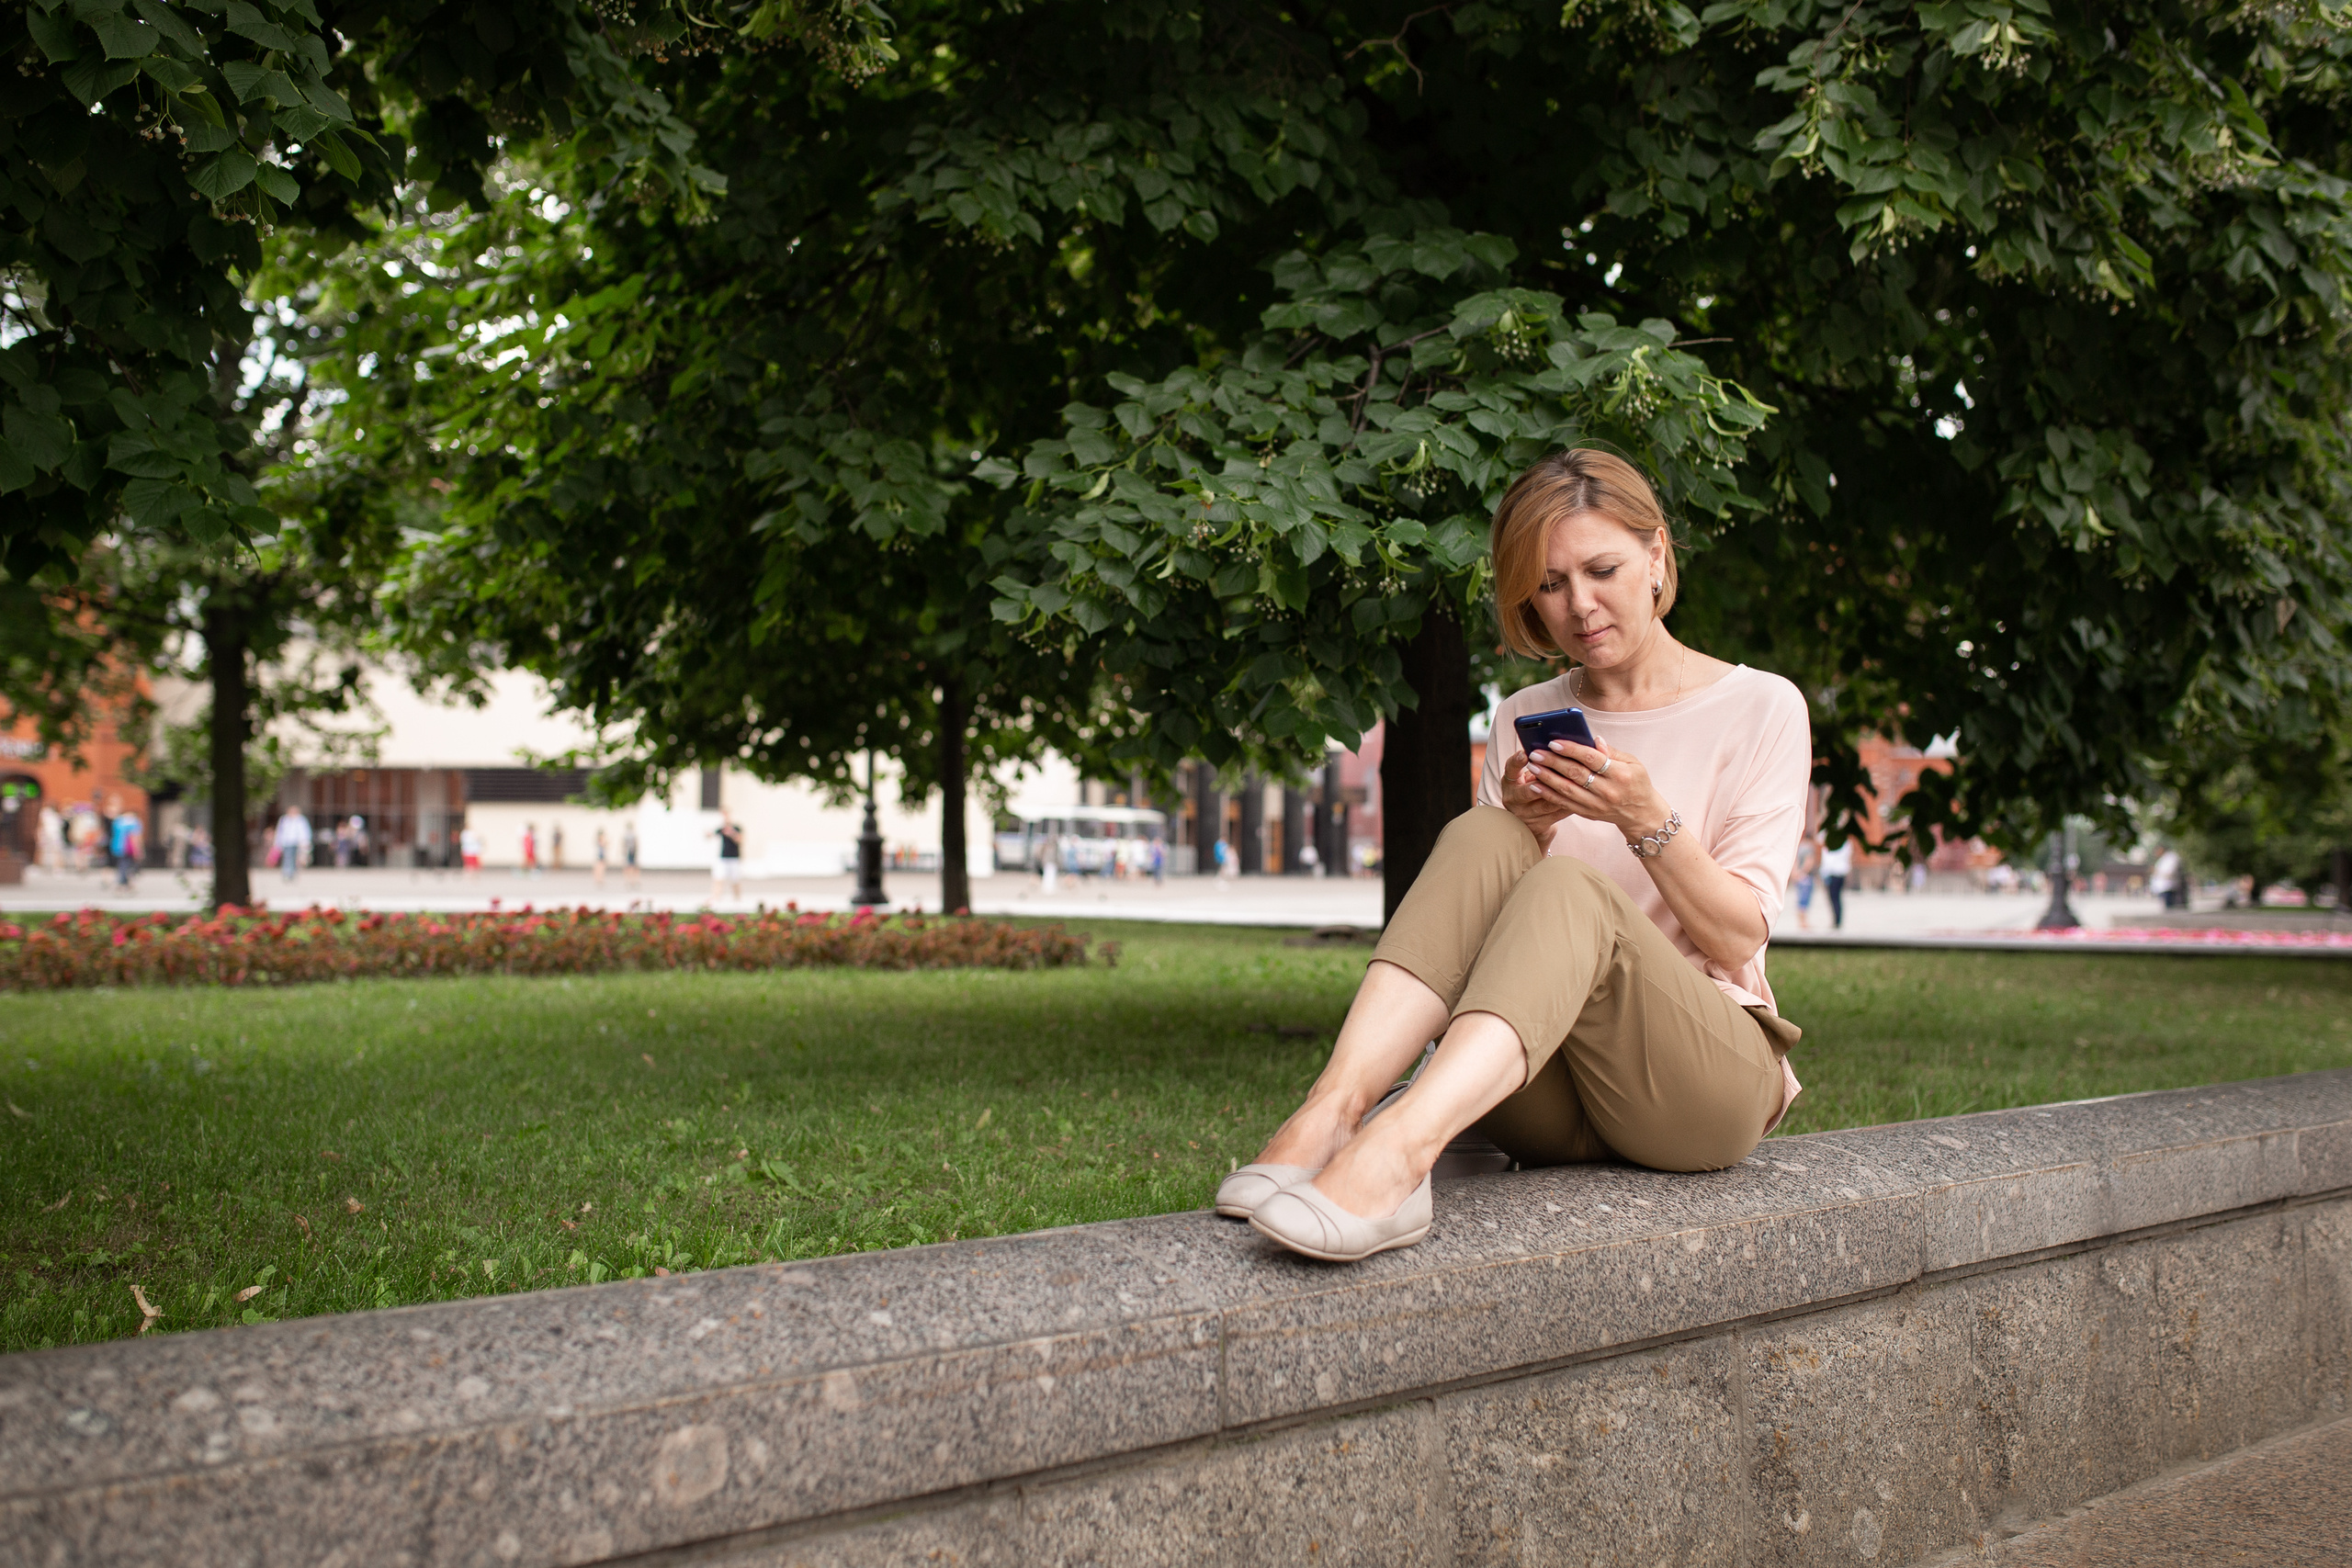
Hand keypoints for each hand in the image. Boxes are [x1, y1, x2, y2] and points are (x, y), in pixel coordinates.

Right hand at [1497, 748, 1573, 841]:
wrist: (1529, 819)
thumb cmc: (1532, 787)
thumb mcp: (1527, 776)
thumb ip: (1538, 764)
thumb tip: (1558, 747)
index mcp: (1510, 783)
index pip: (1510, 769)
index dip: (1517, 762)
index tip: (1525, 753)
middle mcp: (1514, 799)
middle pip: (1527, 792)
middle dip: (1543, 781)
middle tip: (1556, 770)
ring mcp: (1526, 814)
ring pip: (1546, 804)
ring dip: (1562, 793)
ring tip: (1576, 782)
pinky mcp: (1540, 824)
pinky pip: (1558, 813)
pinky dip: (1570, 803)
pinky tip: (1582, 795)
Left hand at [1518, 737, 1669, 840]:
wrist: (1640, 814)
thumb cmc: (1636, 782)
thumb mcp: (1633, 763)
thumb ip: (1612, 751)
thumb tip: (1593, 739)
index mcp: (1620, 775)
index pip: (1592, 759)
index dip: (1572, 750)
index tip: (1554, 742)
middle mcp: (1608, 791)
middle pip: (1576, 774)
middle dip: (1553, 762)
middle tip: (1536, 752)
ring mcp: (1597, 805)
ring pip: (1567, 790)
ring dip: (1547, 777)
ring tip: (1532, 765)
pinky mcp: (1588, 813)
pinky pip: (1565, 803)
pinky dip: (1549, 794)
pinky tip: (1536, 784)